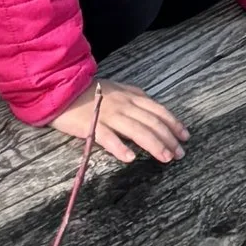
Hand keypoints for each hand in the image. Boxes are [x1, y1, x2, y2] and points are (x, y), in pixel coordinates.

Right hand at [49, 80, 188, 165]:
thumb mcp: (116, 87)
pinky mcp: (90, 125)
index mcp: (130, 96)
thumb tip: (150, 104)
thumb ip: (133, 95)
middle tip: (180, 154)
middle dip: (169, 138)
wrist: (60, 88)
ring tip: (165, 158)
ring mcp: (108, 115)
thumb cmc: (88, 91)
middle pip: (151, 122)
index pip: (158, 110)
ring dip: (153, 144)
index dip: (173, 123)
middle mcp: (123, 105)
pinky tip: (130, 158)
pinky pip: (107, 137)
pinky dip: (119, 147)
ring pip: (136, 130)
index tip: (185, 136)